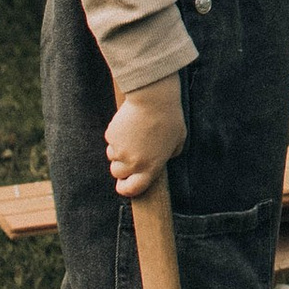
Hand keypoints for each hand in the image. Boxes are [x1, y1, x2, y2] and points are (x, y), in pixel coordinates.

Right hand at [106, 79, 187, 197]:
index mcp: (150, 168)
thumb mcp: (178, 141)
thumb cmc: (169, 118)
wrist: (153, 99)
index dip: (126, 189)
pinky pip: (110, 141)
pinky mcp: (110, 136)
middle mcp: (133, 163)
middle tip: (129, 155)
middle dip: (121, 167)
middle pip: (117, 173)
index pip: (133, 189)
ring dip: (118, 151)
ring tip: (132, 135)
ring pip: (112, 156)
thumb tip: (164, 158)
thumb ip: (169, 154)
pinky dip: (116, 136)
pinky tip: (128, 125)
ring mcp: (119, 150)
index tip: (124, 186)